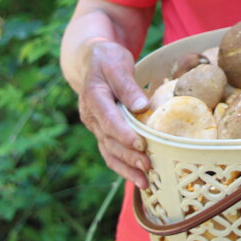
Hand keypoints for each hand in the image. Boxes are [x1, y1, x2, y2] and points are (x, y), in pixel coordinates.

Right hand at [76, 38, 152, 187]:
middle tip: (148, 166)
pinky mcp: (102, 132)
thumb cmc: (108, 60)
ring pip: (109, 151)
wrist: (92, 61)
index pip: (108, 119)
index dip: (123, 134)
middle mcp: (91, 115)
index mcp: (94, 97)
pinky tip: (137, 178)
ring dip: (126, 168)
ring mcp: (95, 126)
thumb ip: (127, 85)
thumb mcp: (118, 64)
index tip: (140, 145)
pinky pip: (110, 152)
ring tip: (145, 181)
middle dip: (129, 156)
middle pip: (109, 140)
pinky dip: (123, 167)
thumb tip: (142, 106)